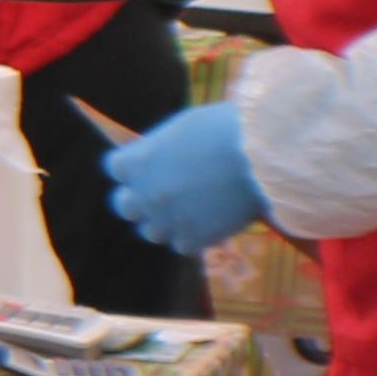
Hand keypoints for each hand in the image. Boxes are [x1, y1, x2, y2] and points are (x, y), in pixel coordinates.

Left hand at [104, 100, 268, 255]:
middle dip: (139, 200)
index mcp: (136, 161)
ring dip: (167, 223)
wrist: (261, 157)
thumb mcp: (183, 129)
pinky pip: (183, 246)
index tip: (148, 167)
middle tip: (161, 196)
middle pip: (125, 206)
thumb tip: (160, 160)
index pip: (116, 168)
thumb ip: (163, 150)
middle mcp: (143, 194)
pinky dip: (194, 237)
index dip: (133, 168)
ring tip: (190, 213)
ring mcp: (166, 220)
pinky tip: (211, 224)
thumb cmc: (226, 130)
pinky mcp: (192, 240)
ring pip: (152, 231)